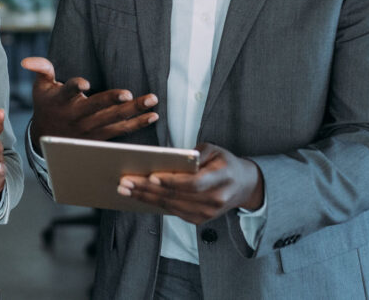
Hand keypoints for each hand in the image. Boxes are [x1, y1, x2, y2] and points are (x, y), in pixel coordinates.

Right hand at [22, 56, 158, 152]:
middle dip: (114, 101)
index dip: (75, 87)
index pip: (68, 92)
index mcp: (61, 101)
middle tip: (130, 94)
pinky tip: (152, 116)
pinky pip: (121, 131)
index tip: (84, 83)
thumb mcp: (40, 87)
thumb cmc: (47, 105)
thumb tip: (27, 60)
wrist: (48, 138)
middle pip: (97, 108)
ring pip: (114, 120)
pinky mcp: (100, 137)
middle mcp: (76, 116)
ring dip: (134, 111)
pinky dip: (137, 124)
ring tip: (152, 102)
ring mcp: (89, 129)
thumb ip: (41, 69)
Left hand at [117, 142, 263, 223]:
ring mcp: (207, 213)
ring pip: (171, 206)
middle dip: (147, 189)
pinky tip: (139, 196)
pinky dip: (154, 203)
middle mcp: (214, 200)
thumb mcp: (215, 149)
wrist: (244, 186)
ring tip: (125, 189)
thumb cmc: (225, 163)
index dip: (171, 181)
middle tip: (125, 182)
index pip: (193, 183)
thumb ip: (196, 153)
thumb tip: (171, 157)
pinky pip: (173, 211)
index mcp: (221, 179)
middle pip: (176, 196)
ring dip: (145, 197)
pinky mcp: (199, 219)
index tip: (150, 176)